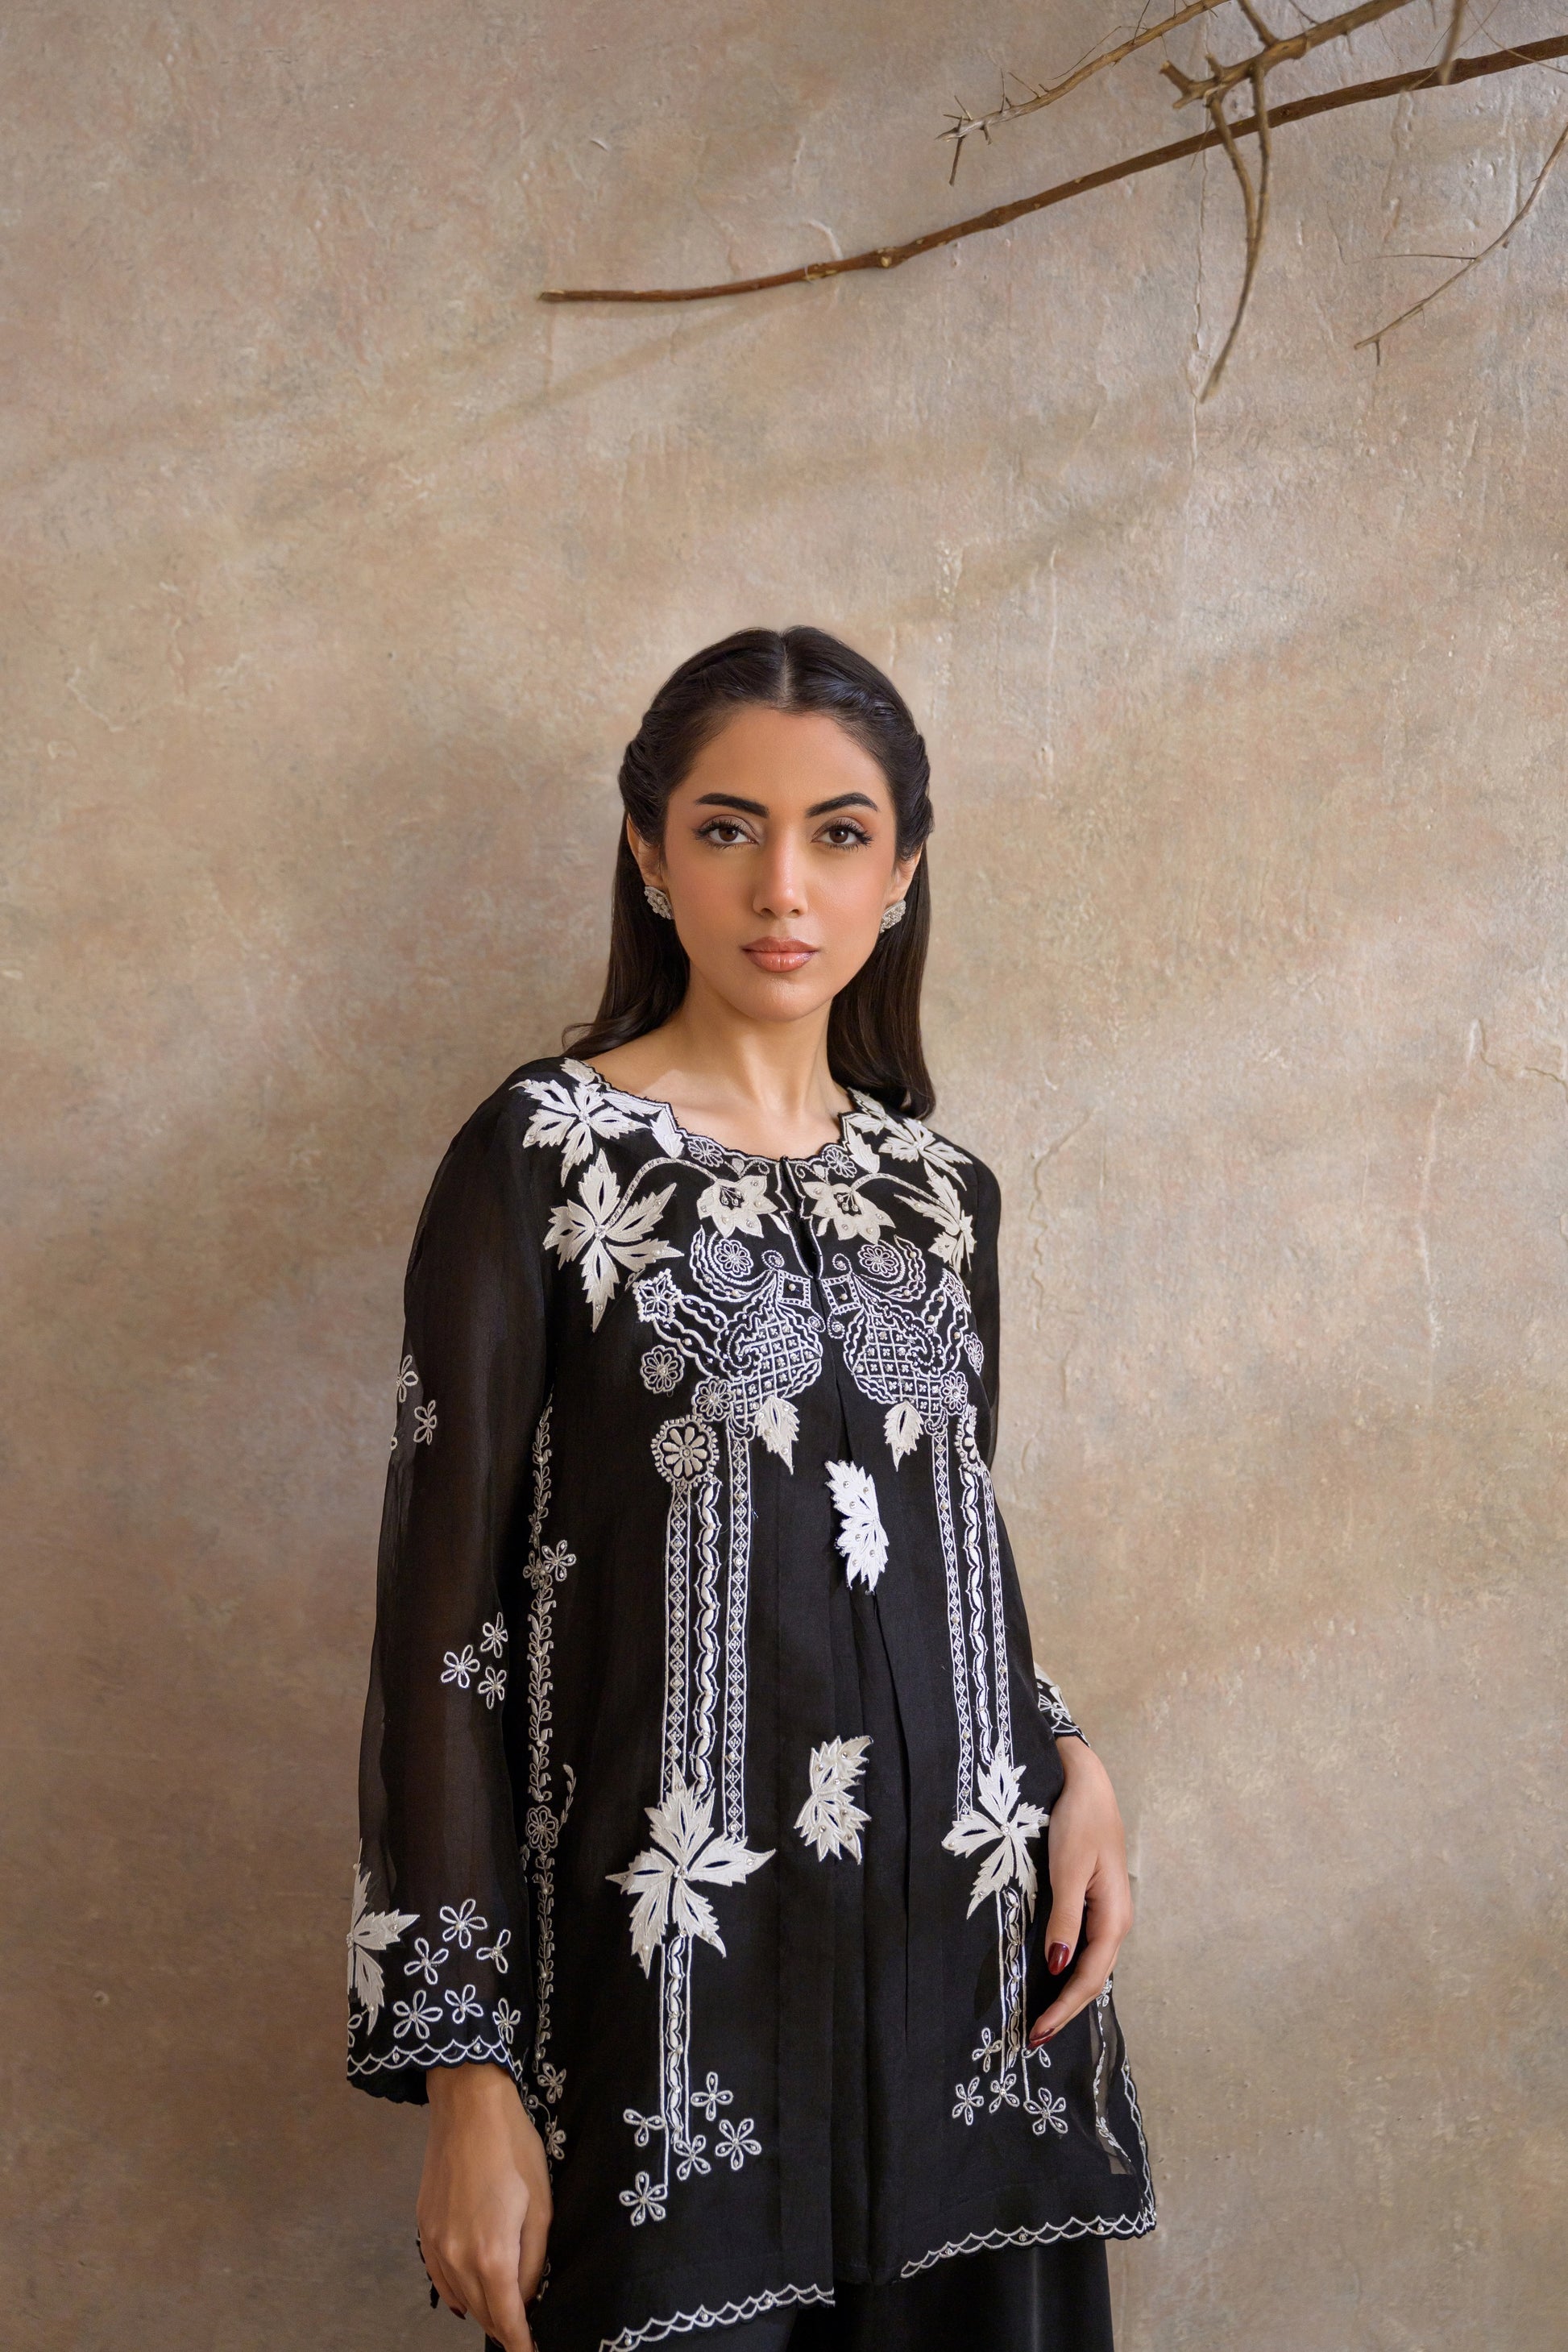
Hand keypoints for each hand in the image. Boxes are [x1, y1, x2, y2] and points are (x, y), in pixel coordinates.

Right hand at [418, 2063, 550, 2349]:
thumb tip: (527, 2296)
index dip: (520, 2344)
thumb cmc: (513, 2149)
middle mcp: (457, 2259)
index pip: (507, 2319)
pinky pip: (440, 2278)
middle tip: (523, 2336)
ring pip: (460, 2299)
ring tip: (504, 2317)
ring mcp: (435, 2246)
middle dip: (504, 2328)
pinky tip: (469, 2298)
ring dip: (482, 2312)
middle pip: (483, 2313)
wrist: (468, 2107)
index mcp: (492, 2255)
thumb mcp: (540, 2204)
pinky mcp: (423, 2231)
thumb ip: (534, 2260)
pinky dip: (457, 2293)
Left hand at [1027, 1738, 1132, 2048]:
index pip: (1089, 1977)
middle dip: (1066, 2010)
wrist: (1086, 1782)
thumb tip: (1060, 1967)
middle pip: (1093, 1978)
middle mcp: (1117, 1922)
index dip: (1065, 2008)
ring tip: (1043, 2019)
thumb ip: (1065, 1919)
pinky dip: (1071, 1971)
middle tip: (1034, 2038)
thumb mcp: (1067, 1870)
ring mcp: (1108, 1913)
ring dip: (1069, 1994)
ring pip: (1091, 1965)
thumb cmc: (1078, 1821)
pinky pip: (1087, 1948)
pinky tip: (1055, 1979)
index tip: (1038, 2032)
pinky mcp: (1096, 1902)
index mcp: (1114, 1918)